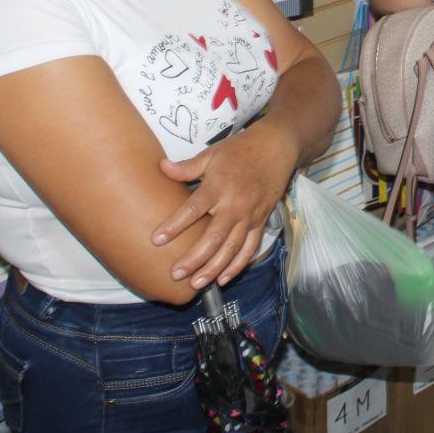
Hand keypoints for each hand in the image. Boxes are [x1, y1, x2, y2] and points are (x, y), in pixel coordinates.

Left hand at [152, 124, 298, 289]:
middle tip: (176, 274)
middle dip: (194, 258)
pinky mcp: (260, 221)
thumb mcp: (212, 154)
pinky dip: (238, 265)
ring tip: (196, 284)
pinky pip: (250, 248)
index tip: (157, 239)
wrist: (276, 148)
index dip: (174, 225)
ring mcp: (249, 216)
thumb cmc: (240, 150)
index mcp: (218, 186)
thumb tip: (161, 167)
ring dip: (214, 268)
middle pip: (213, 237)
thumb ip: (187, 167)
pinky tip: (223, 278)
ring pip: (231, 248)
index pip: (193, 209)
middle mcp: (234, 205)